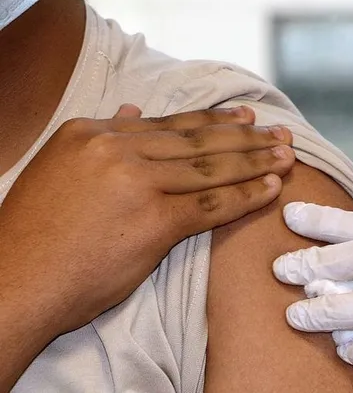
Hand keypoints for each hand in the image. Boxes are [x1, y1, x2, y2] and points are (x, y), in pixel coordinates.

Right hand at [0, 104, 294, 334]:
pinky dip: (246, 196)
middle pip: (198, 140)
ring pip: (211, 167)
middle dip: (246, 137)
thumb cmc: (36, 231)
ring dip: (255, 162)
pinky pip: (212, 205)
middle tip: (280, 133)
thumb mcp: (60, 167)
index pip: (170, 124)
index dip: (214, 120)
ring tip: (286, 156)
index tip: (245, 117)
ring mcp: (138, 183)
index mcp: (93, 132)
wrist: (14, 280)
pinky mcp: (154, 221)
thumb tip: (131, 112)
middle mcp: (117, 150)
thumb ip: (102, 137)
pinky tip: (271, 189)